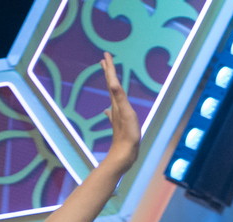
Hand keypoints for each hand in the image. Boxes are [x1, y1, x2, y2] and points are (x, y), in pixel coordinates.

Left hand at [100, 54, 140, 172]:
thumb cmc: (128, 135)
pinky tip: (108, 110)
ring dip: (111, 85)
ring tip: (109, 77)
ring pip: (112, 95)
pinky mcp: (120, 123)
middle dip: (108, 72)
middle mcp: (115, 107)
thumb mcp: (125, 113)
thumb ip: (119, 97)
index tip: (105, 54)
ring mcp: (116, 115)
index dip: (109, 67)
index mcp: (116, 102)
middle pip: (110, 86)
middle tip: (104, 60)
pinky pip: (114, 109)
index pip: (112, 80)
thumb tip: (111, 82)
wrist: (124, 154)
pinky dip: (112, 105)